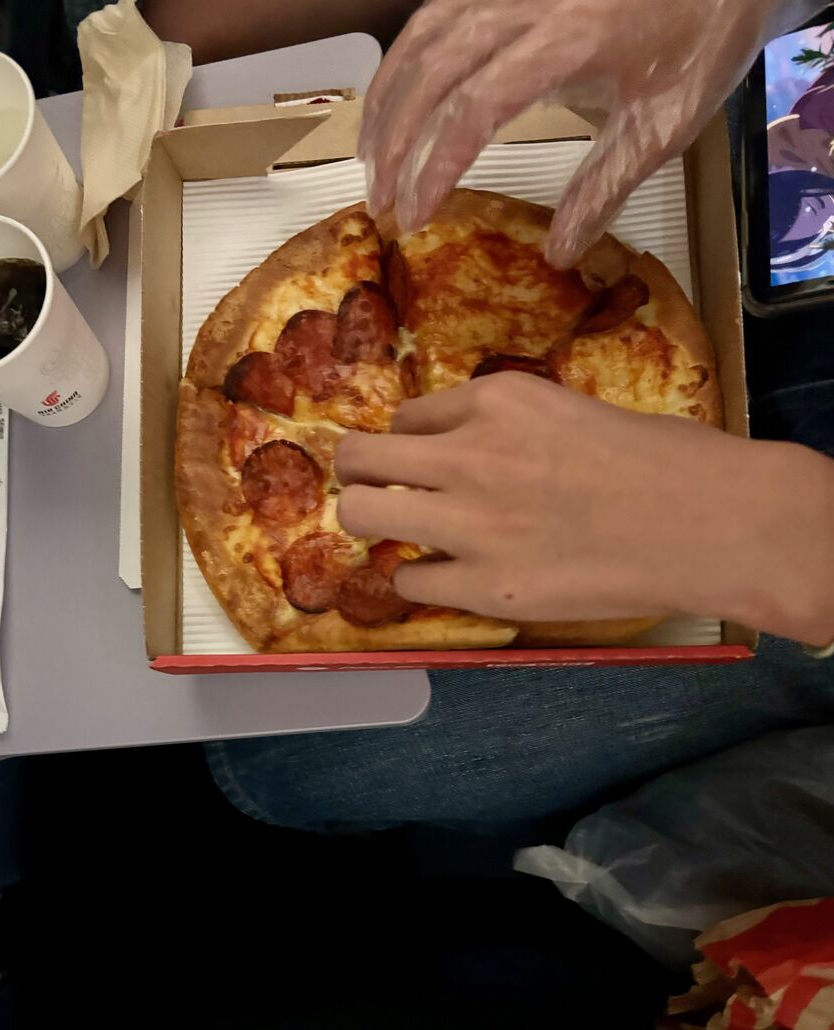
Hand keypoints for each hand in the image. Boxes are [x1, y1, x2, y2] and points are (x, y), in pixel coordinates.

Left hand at [336, 375, 833, 645]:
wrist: (711, 523)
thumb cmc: (667, 462)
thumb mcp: (573, 413)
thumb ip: (511, 428)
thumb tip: (471, 451)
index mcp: (495, 401)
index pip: (408, 418)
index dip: (412, 444)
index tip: (424, 463)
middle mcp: (468, 454)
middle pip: (357, 457)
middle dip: (362, 474)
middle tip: (383, 492)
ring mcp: (470, 523)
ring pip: (360, 514)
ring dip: (375, 522)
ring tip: (404, 533)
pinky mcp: (485, 588)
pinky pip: (408, 582)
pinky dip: (421, 581)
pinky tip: (452, 578)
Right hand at [359, 0, 789, 264]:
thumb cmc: (702, 36)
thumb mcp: (663, 123)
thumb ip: (604, 187)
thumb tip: (559, 254)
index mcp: (566, 39)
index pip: (471, 111)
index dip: (432, 169)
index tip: (412, 218)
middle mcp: (526, 0)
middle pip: (429, 71)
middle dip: (393, 141)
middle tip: (379, 200)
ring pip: (421, 33)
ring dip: (388, 98)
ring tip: (371, 156)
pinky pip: (438, 10)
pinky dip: (408, 57)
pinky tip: (398, 96)